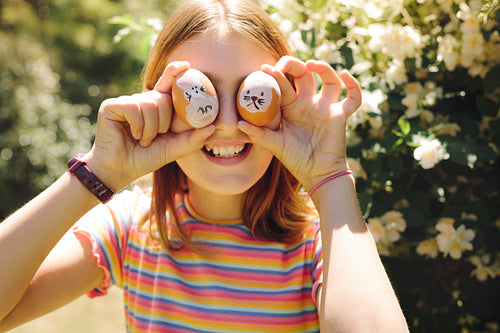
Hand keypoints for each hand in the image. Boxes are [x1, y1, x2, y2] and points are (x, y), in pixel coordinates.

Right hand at [85, 61, 214, 190]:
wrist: (120, 170)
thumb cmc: (145, 159)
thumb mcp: (173, 149)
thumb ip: (192, 139)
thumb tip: (213, 128)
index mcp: (156, 108)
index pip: (167, 86)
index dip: (174, 72)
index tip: (186, 64)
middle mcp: (141, 101)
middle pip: (163, 99)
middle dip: (163, 123)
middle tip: (155, 137)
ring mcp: (126, 102)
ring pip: (150, 104)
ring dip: (150, 129)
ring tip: (143, 140)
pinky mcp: (111, 106)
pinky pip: (134, 107)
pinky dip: (138, 126)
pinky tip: (133, 135)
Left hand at [238, 56, 361, 189]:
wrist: (317, 174)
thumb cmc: (295, 160)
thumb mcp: (274, 145)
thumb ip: (258, 134)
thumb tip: (238, 124)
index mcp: (291, 108)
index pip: (284, 85)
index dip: (275, 75)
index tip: (264, 68)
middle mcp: (308, 104)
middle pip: (304, 76)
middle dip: (295, 66)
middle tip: (285, 63)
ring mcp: (325, 108)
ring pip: (329, 81)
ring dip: (323, 69)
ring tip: (311, 64)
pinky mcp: (340, 115)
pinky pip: (353, 98)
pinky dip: (353, 86)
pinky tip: (346, 75)